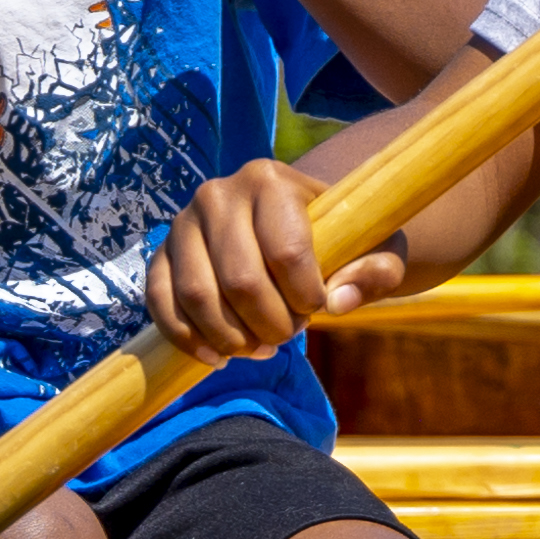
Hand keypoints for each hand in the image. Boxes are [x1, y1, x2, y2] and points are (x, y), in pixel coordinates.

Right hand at [150, 156, 430, 366]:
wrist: (288, 225)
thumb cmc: (338, 239)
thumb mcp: (375, 248)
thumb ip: (378, 270)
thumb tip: (340, 301)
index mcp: (271, 181)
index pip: (286, 252)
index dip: (306, 297)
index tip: (318, 307)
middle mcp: (218, 193)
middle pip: (241, 281)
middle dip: (271, 324)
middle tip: (289, 333)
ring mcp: (182, 223)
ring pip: (198, 296)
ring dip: (232, 338)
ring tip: (259, 347)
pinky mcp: (160, 255)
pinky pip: (160, 303)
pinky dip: (188, 339)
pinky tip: (218, 358)